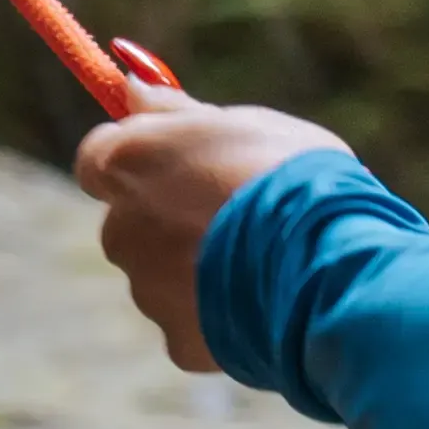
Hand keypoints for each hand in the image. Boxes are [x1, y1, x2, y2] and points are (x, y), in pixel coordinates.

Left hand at [75, 97, 346, 371]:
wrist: (330, 262)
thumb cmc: (295, 176)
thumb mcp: (246, 124)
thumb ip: (179, 113)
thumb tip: (132, 88)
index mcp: (128, 163)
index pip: (98, 158)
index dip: (139, 161)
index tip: (176, 162)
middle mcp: (120, 228)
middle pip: (131, 221)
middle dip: (170, 219)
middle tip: (236, 215)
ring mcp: (145, 289)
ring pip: (163, 276)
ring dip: (199, 269)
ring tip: (265, 261)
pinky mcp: (177, 339)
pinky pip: (193, 323)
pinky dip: (219, 315)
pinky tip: (266, 300)